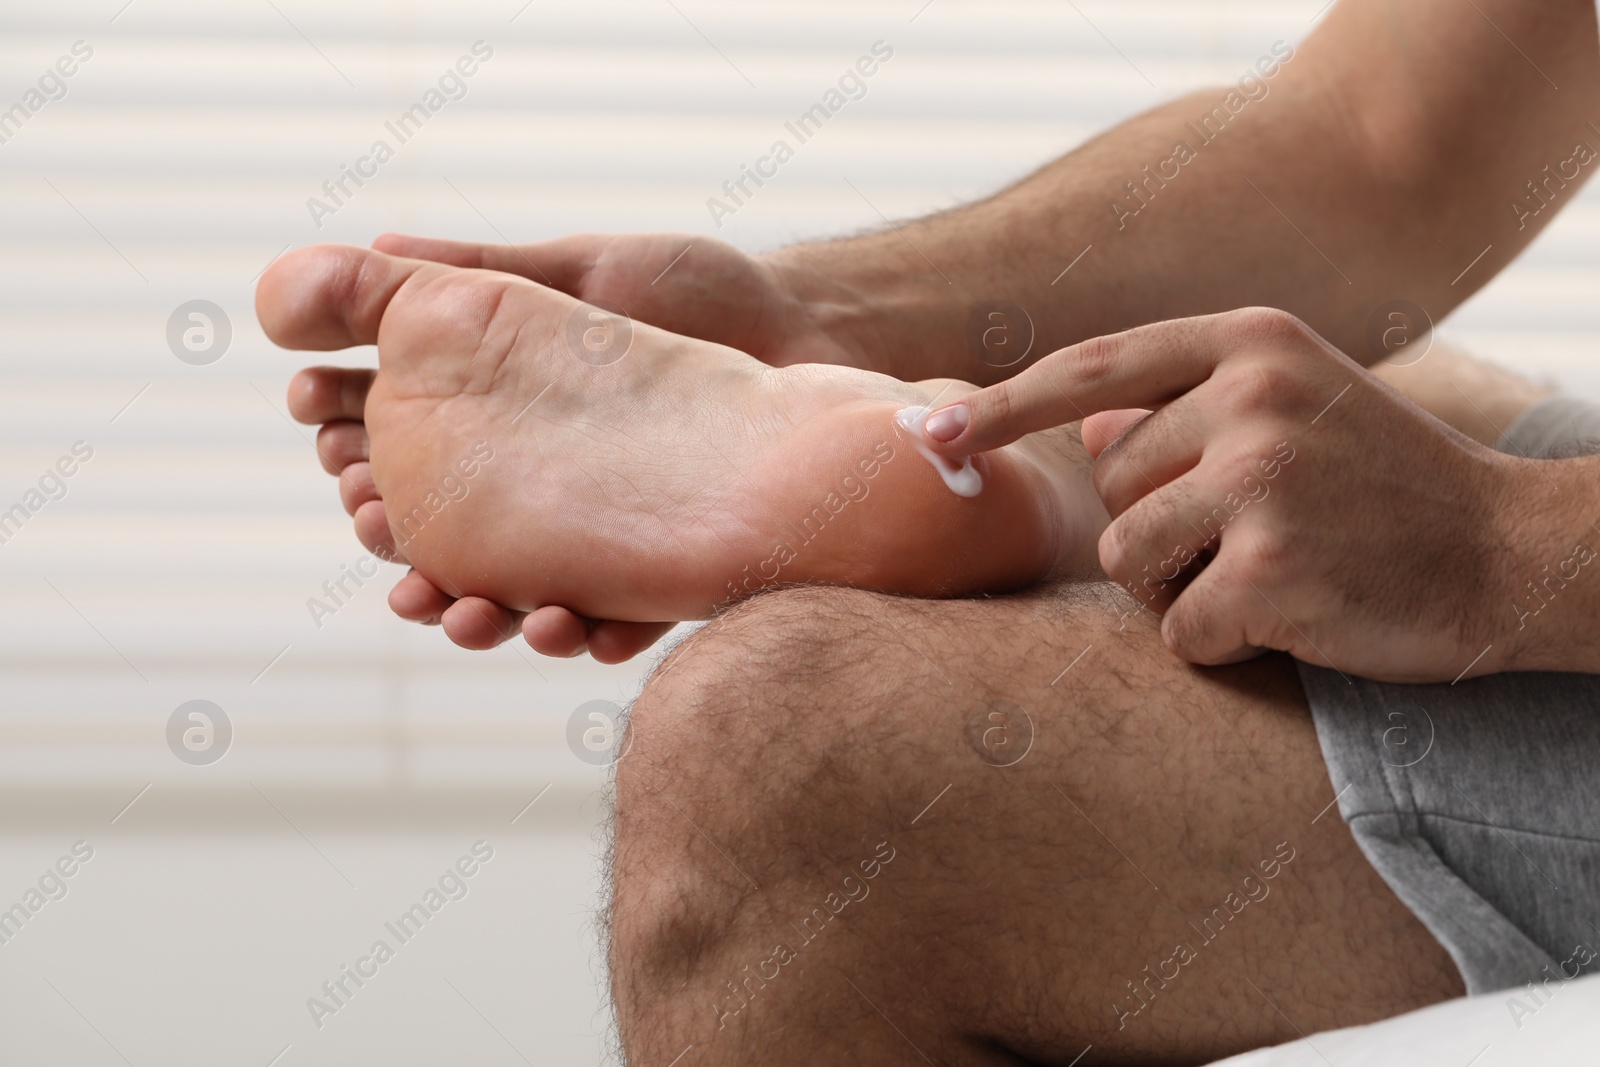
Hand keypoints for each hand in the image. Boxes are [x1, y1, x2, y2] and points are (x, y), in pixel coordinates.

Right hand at [288, 231, 863, 661]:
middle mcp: (550, 482)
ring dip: (482, 615)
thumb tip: (378, 247)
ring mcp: (608, 529)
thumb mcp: (587, 270)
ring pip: (521, 593)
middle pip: (448, 537)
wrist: (817, 328)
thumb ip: (488, 271)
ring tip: (470, 615)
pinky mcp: (674, 564)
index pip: (411, 447)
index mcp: (516, 413)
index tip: (328, 443)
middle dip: (404, 551)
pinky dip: (589, 631)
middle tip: (384, 548)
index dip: (359, 451)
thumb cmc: (704, 288)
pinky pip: (622, 617)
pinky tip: (569, 628)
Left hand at [918, 307, 1537, 682]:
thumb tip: (1087, 422)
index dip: (1003, 405)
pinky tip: (1294, 614)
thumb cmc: (1387, 484)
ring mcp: (1262, 477)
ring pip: (1129, 558)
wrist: (1512, 551)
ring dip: (1179, 586)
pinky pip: (1178, 627)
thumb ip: (1189, 403)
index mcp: (1250, 340)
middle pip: (1109, 481)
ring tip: (1270, 571)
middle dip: (1156, 522)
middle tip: (1253, 532)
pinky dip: (1219, 640)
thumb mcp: (1297, 404)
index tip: (933, 432)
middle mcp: (1250, 394)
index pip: (1092, 367)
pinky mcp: (1272, 568)